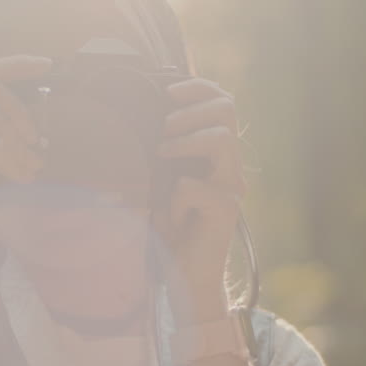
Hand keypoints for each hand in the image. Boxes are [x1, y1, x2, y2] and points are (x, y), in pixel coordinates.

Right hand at [0, 54, 49, 264]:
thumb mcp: (2, 154)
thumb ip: (11, 125)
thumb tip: (44, 99)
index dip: (15, 64)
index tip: (47, 64)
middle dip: (21, 107)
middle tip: (34, 138)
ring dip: (23, 147)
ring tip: (26, 170)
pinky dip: (18, 165)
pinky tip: (20, 182)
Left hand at [154, 77, 245, 321]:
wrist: (184, 277)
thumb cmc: (168, 231)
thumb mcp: (158, 184)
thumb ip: (159, 154)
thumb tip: (135, 120)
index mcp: (214, 155)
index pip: (222, 102)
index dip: (199, 87)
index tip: (169, 90)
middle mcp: (228, 167)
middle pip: (227, 109)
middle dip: (190, 108)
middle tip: (164, 126)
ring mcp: (230, 188)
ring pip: (220, 138)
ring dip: (185, 140)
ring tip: (163, 154)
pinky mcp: (225, 211)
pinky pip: (194, 186)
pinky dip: (175, 197)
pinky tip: (170, 216)